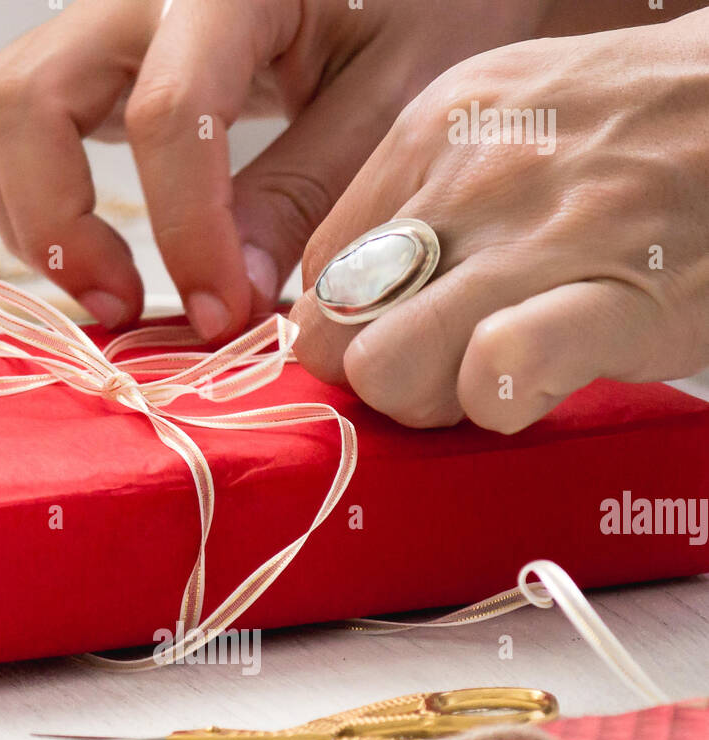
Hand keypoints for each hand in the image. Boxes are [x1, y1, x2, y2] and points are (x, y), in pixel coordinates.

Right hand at [0, 0, 554, 339]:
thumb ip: (308, 188)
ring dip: (34, 218)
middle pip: (23, 100)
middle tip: (126, 307)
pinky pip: (23, 126)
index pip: (168, 114)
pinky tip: (110, 254)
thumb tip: (225, 295)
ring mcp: (108, 20)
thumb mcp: (395, 94)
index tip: (220, 315)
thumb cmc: (426, 10)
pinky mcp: (100, 59)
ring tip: (115, 290)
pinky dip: (42, 202)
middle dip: (58, 226)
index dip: (184, 233)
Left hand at [292, 10, 708, 431]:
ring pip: (392, 370)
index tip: (410, 336)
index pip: (323, 280)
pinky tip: (543, 383)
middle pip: (338, 339)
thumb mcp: (502, 124)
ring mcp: (540, 238)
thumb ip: (418, 202)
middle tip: (447, 374)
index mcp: (433, 133)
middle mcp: (470, 180)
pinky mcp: (615, 299)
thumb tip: (353, 298)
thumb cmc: (629, 133)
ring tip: (501, 377)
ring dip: (438, 401)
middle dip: (383, 379)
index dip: (360, 332)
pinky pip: (496, 373)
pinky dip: (501, 399)